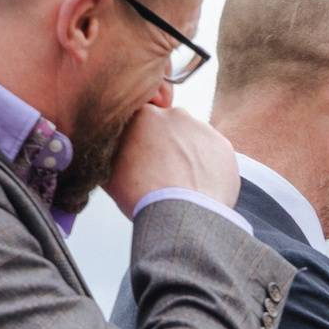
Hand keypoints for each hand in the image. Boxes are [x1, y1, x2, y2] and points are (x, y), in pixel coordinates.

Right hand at [106, 100, 239, 212]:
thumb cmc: (142, 195)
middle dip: (167, 145)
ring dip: (188, 155)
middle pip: (169, 128)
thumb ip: (108, 152)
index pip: (141, 120)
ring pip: (192, 140)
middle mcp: (173, 114)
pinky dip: (208, 167)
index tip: (143, 155)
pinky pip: (213, 154)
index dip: (141, 139)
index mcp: (142, 115)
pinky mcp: (223, 145)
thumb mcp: (108, 171)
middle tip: (163, 171)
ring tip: (183, 182)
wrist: (180, 213)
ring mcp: (201, 128)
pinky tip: (200, 185)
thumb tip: (105, 152)